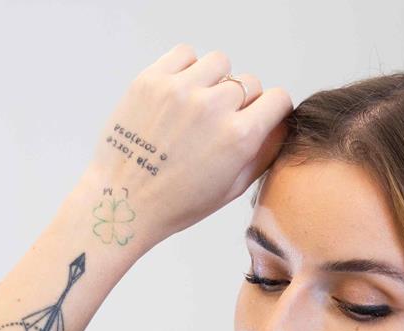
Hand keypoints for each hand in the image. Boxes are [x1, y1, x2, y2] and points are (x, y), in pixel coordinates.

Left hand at [91, 42, 292, 243]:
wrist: (123, 202)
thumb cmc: (175, 204)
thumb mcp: (230, 190)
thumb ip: (262, 153)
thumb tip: (280, 124)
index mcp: (238, 138)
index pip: (278, 99)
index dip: (272, 109)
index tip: (260, 116)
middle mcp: (213, 108)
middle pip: (249, 83)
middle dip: (241, 102)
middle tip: (219, 124)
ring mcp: (181, 89)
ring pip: (220, 63)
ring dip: (215, 80)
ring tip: (198, 106)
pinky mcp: (153, 79)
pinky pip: (186, 53)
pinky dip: (188, 68)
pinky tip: (180, 93)